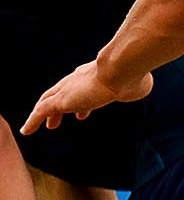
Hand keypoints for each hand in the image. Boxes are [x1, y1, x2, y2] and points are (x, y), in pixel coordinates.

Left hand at [22, 59, 151, 134]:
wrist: (122, 68)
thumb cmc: (133, 75)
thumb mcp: (137, 83)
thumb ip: (135, 85)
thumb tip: (142, 85)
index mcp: (94, 76)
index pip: (82, 89)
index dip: (82, 103)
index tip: (82, 115)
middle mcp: (78, 79)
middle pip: (62, 93)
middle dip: (60, 107)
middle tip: (57, 119)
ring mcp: (68, 89)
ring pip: (49, 101)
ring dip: (47, 114)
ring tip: (48, 127)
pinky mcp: (61, 100)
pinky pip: (40, 111)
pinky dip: (32, 121)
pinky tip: (26, 132)